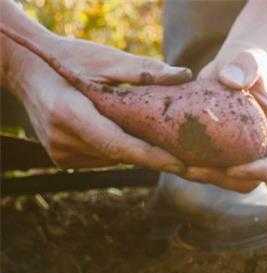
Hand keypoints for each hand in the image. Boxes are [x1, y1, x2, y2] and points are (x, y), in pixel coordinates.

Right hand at [10, 35, 191, 172]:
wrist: (28, 70)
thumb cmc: (70, 59)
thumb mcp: (105, 60)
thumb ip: (142, 70)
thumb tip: (183, 75)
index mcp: (69, 115)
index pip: (119, 146)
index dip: (152, 158)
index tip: (182, 165)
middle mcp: (62, 141)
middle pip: (120, 154)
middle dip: (152, 150)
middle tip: (184, 144)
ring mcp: (60, 154)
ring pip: (114, 158)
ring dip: (133, 147)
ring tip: (149, 128)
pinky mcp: (62, 159)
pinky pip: (102, 157)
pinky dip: (117, 147)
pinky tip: (121, 129)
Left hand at [187, 48, 266, 191]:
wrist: (233, 68)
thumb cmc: (248, 62)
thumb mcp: (250, 60)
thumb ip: (247, 66)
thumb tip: (230, 79)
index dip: (262, 174)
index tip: (234, 166)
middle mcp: (265, 153)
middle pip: (250, 182)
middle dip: (221, 179)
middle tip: (192, 168)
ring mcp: (243, 158)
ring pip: (225, 181)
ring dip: (200, 176)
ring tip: (174, 163)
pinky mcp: (221, 156)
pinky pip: (207, 168)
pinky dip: (187, 164)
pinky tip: (164, 153)